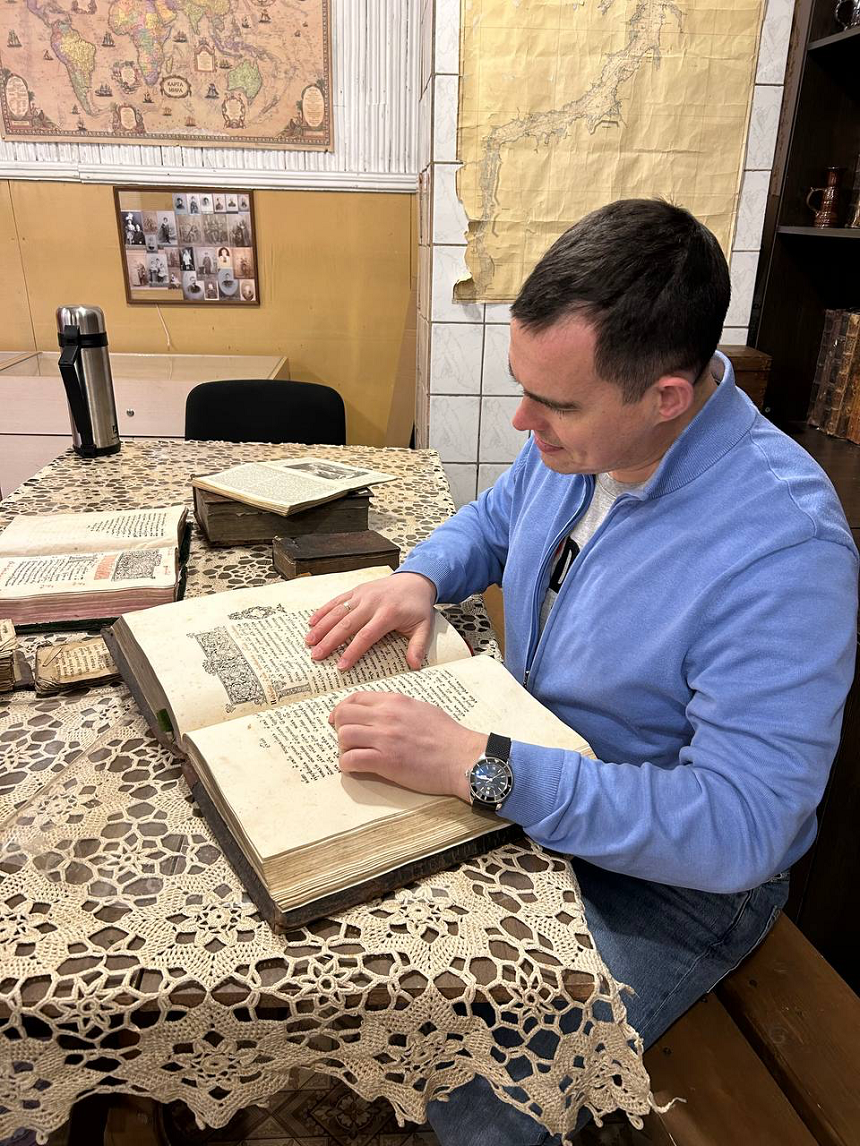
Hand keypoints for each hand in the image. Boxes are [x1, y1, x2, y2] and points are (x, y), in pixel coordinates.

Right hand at [306, 572, 437, 671]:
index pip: (366, 635)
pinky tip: (311, 622)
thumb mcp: (424, 626)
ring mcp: (362, 594)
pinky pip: (337, 600)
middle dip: (330, 641)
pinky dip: (323, 611)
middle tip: (316, 656)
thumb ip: (418, 646)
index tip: (341, 666)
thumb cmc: (418, 607)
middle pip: (347, 624)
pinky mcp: (356, 590)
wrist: (416, 580)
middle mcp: (372, 603)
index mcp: (389, 614)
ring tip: (309, 642)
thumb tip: (414, 666)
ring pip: (338, 612)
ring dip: (322, 627)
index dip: (352, 651)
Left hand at [329, 692, 486, 800]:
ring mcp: (385, 738)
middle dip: (340, 728)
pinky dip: (347, 765)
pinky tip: (356, 768)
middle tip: (348, 740)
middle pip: (344, 715)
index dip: (342, 709)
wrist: (463, 758)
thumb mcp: (422, 709)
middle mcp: (386, 716)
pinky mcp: (385, 761)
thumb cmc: (447, 736)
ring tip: (355, 754)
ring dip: (344, 747)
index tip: (339, 720)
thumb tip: (381, 712)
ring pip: (343, 736)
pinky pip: (350, 760)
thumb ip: (398, 708)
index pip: (355, 698)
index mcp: (395, 701)